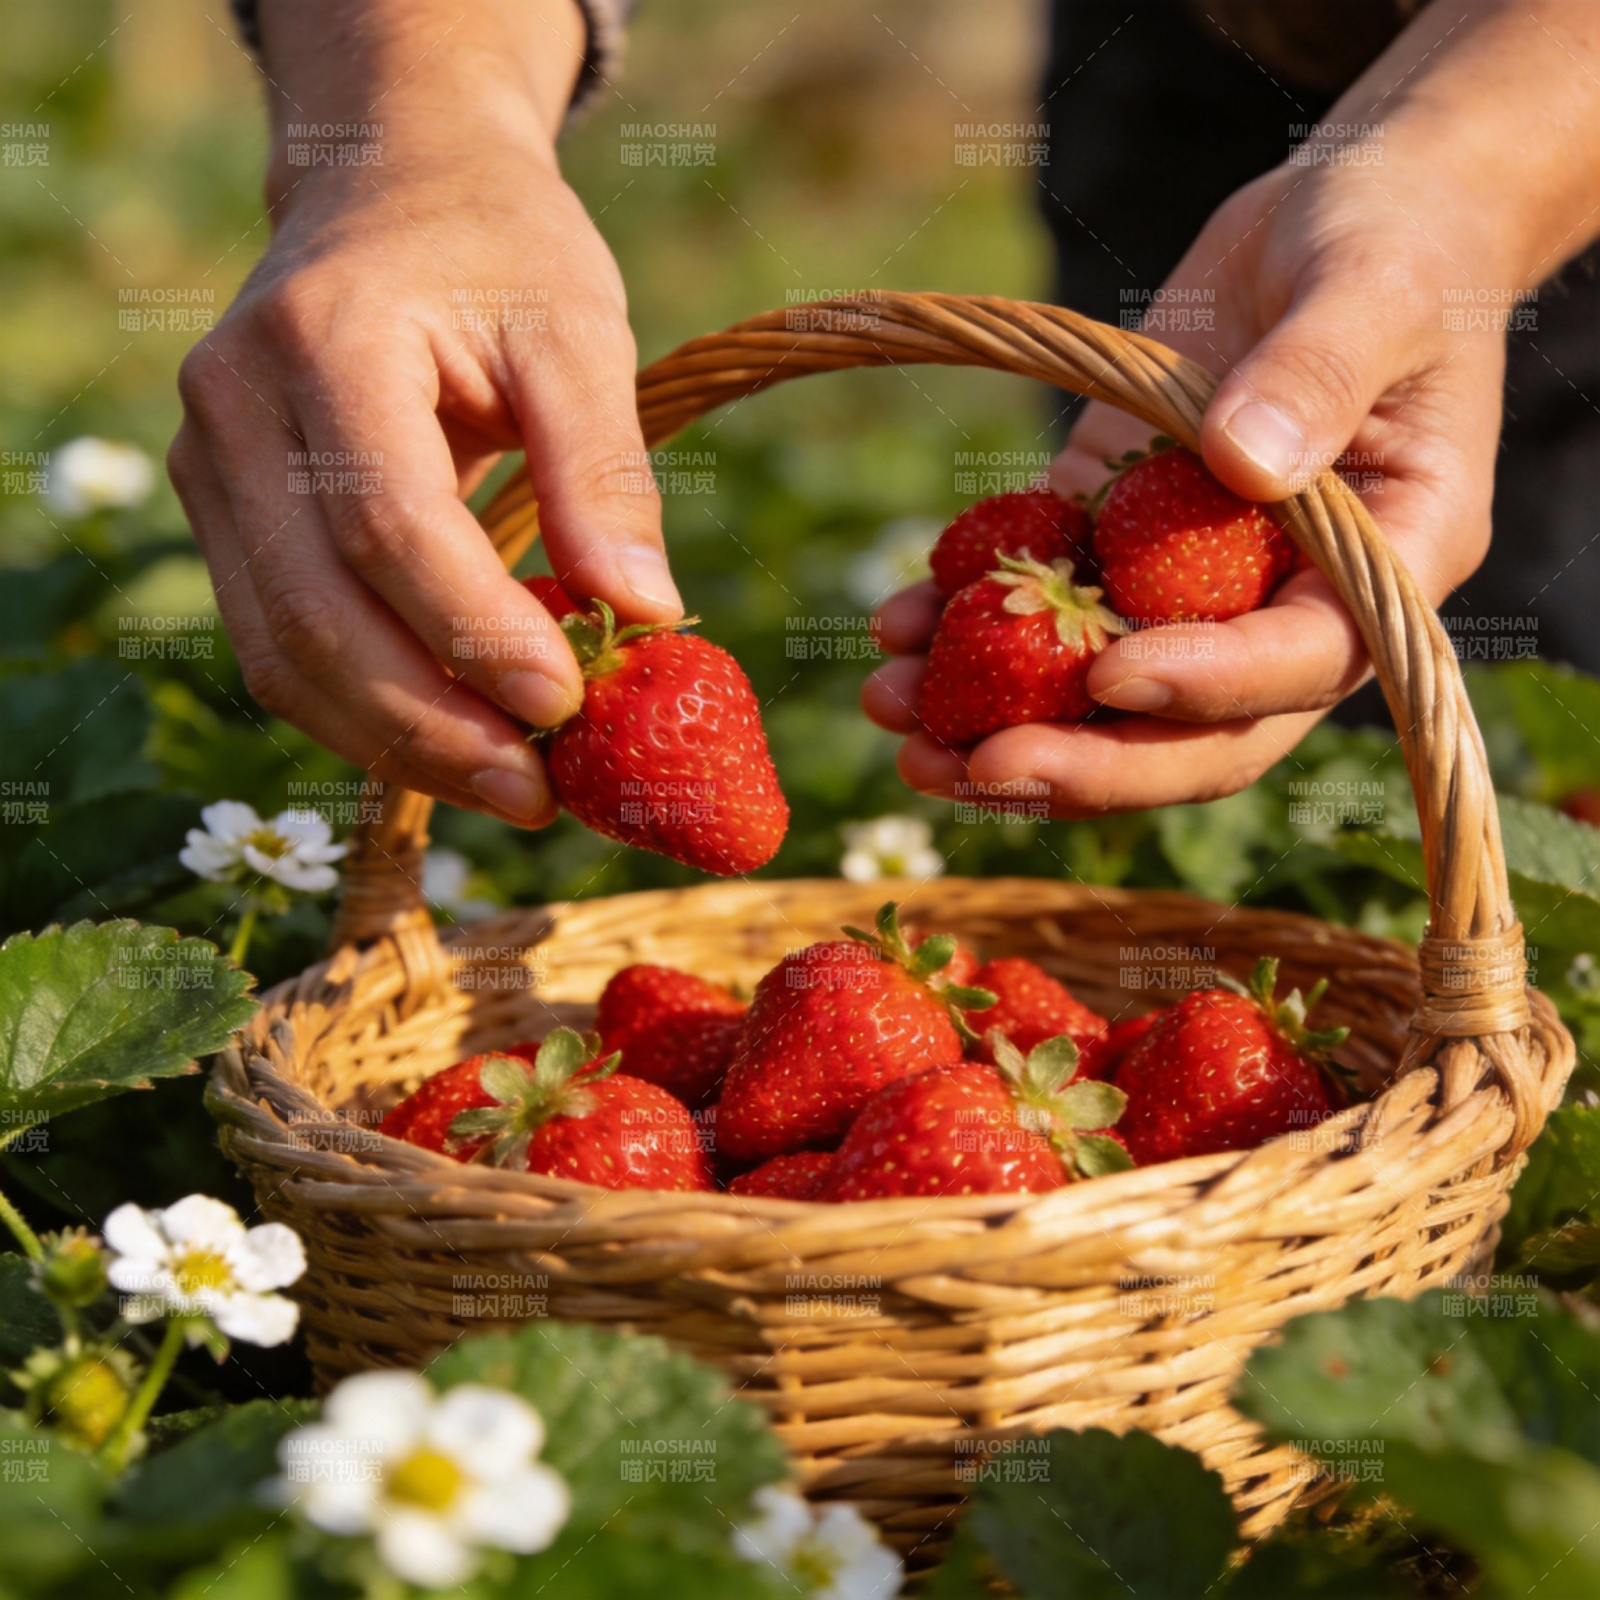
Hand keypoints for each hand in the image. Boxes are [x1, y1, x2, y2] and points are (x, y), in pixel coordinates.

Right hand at [169, 0, 678, 827]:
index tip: (569, 708)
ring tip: (511, 792)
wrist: (389, 190)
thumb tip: (645, 615)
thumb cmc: (499, 253)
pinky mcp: (224, 521)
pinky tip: (455, 747)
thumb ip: (605, 470)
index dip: (477, 634)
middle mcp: (233, 411)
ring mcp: (209, 470)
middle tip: (541, 796)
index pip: (389, 525)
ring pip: (285, 656)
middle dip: (435, 727)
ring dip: (397, 746)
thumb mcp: (577, 332)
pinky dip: (366, 717)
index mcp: (322, 342)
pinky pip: (282, 649)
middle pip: (319, 616)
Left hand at [865, 0, 1599, 816]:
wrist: (1339, 215)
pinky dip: (969, 618)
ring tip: (892, 711)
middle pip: (1192, 732)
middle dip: (1082, 761)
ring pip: (1102, 691)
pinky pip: (1046, 597)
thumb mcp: (1373, 287)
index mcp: (1385, 564)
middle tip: (969, 766)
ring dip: (997, 714)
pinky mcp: (1119, 536)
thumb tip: (1242, 465)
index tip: (1107, 674)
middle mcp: (1288, 603)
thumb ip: (1317, 375)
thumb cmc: (1395, 238)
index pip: (1297, 663)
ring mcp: (1195, 582)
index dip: (1204, 685)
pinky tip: (896, 622)